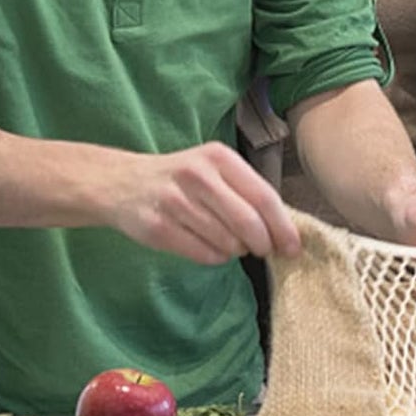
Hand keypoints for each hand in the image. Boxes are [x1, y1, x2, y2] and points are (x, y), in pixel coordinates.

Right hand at [102, 142, 300, 265]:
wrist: (121, 182)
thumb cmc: (181, 178)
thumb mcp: (214, 169)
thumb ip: (246, 191)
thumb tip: (284, 228)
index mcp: (220, 157)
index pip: (264, 196)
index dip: (282, 226)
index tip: (293, 246)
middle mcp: (198, 175)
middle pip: (247, 222)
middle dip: (263, 243)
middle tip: (265, 250)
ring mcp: (175, 201)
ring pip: (226, 241)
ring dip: (236, 251)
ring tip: (232, 245)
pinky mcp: (157, 226)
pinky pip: (202, 253)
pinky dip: (215, 258)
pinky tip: (212, 249)